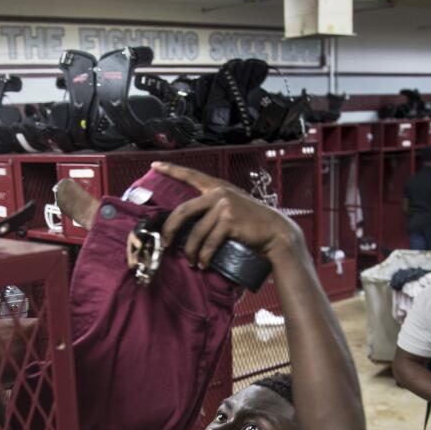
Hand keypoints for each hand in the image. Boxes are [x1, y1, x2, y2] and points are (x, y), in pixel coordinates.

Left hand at [151, 161, 303, 268]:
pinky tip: (203, 264)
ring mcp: (224, 206)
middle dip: (170, 229)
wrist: (275, 232)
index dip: (171, 169)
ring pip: (196, 232)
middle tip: (165, 243)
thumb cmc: (252, 223)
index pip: (191, 175)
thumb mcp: (232, 207)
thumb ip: (213, 208)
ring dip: (191, 251)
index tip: (155, 165)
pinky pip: (209, 243)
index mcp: (217, 187)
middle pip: (183, 210)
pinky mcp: (230, 221)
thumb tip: (188, 225)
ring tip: (192, 261)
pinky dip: (204, 256)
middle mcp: (219, 193)